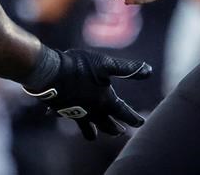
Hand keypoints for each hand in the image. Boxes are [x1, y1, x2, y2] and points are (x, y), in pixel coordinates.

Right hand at [23, 48, 151, 139]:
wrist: (50, 72)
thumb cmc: (79, 67)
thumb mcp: (106, 64)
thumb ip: (128, 69)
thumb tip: (149, 70)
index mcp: (105, 100)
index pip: (123, 112)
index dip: (133, 117)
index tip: (141, 122)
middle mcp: (92, 110)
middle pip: (107, 124)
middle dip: (115, 128)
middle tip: (121, 132)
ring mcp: (77, 113)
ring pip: (88, 127)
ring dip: (95, 130)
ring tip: (95, 135)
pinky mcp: (62, 110)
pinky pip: (69, 118)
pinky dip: (70, 118)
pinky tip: (64, 117)